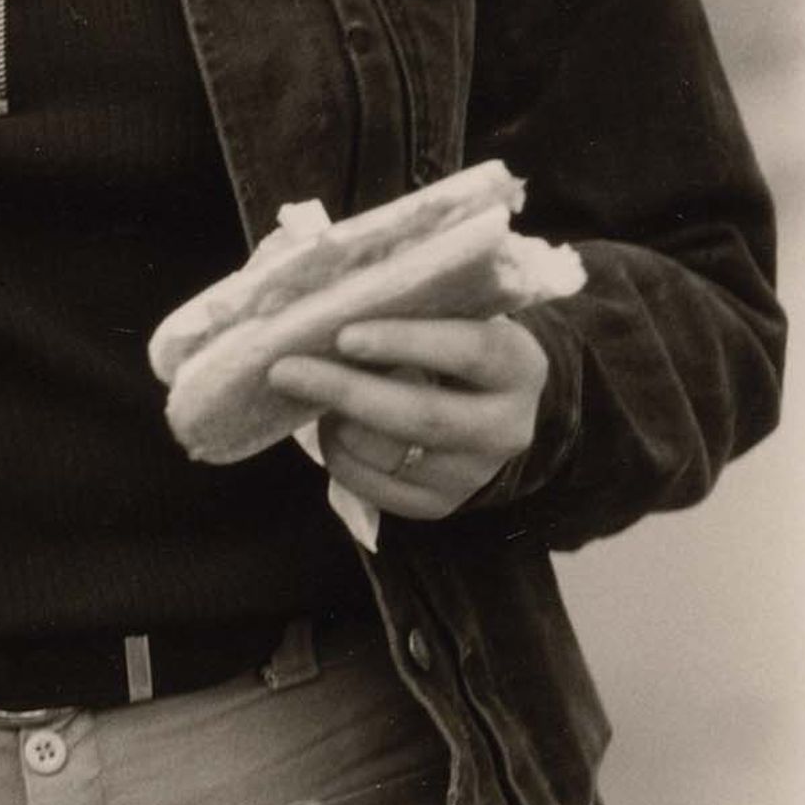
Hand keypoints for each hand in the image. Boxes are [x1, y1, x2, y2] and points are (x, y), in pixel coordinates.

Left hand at [264, 312, 548, 524]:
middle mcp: (507, 426)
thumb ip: (409, 304)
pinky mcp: (440, 505)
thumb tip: (325, 299)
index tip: (345, 335)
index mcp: (518, 365)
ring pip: (391, 456)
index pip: (471, 351)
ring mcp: (475, 473)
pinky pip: (374, 488)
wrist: (486, 406)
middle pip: (424, 417)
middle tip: (286, 369)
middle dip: (348, 391)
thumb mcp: (450, 315)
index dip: (408, 342)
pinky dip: (338, 455)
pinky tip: (329, 426)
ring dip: (337, 422)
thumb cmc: (450, 342)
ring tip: (308, 390)